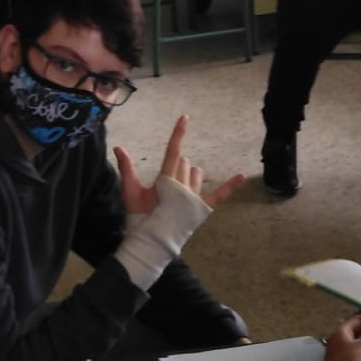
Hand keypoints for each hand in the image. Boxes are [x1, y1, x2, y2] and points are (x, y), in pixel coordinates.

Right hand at [113, 116, 244, 218]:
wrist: (151, 242)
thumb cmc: (139, 216)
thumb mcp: (130, 192)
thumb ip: (126, 168)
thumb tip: (119, 147)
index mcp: (165, 180)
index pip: (173, 151)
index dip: (178, 133)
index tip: (185, 118)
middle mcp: (183, 185)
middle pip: (184, 163)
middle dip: (175, 169)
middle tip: (164, 188)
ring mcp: (194, 197)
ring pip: (197, 173)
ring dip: (189, 176)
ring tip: (178, 193)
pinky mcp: (203, 208)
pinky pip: (220, 194)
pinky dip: (231, 185)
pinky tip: (242, 175)